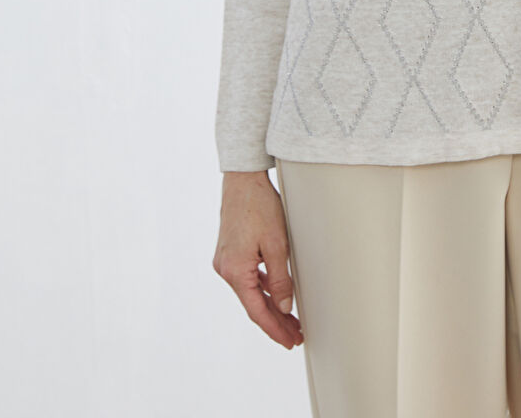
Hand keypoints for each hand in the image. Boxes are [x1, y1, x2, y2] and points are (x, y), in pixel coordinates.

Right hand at [213, 170, 303, 348]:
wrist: (243, 180)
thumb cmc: (259, 206)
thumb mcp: (277, 244)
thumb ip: (281, 279)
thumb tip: (285, 307)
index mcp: (235, 271)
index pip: (257, 311)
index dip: (274, 329)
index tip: (289, 341)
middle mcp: (225, 269)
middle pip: (254, 304)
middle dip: (275, 321)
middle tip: (295, 336)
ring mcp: (225, 261)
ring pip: (251, 292)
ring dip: (270, 305)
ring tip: (290, 320)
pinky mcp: (229, 253)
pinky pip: (248, 277)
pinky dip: (262, 288)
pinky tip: (276, 295)